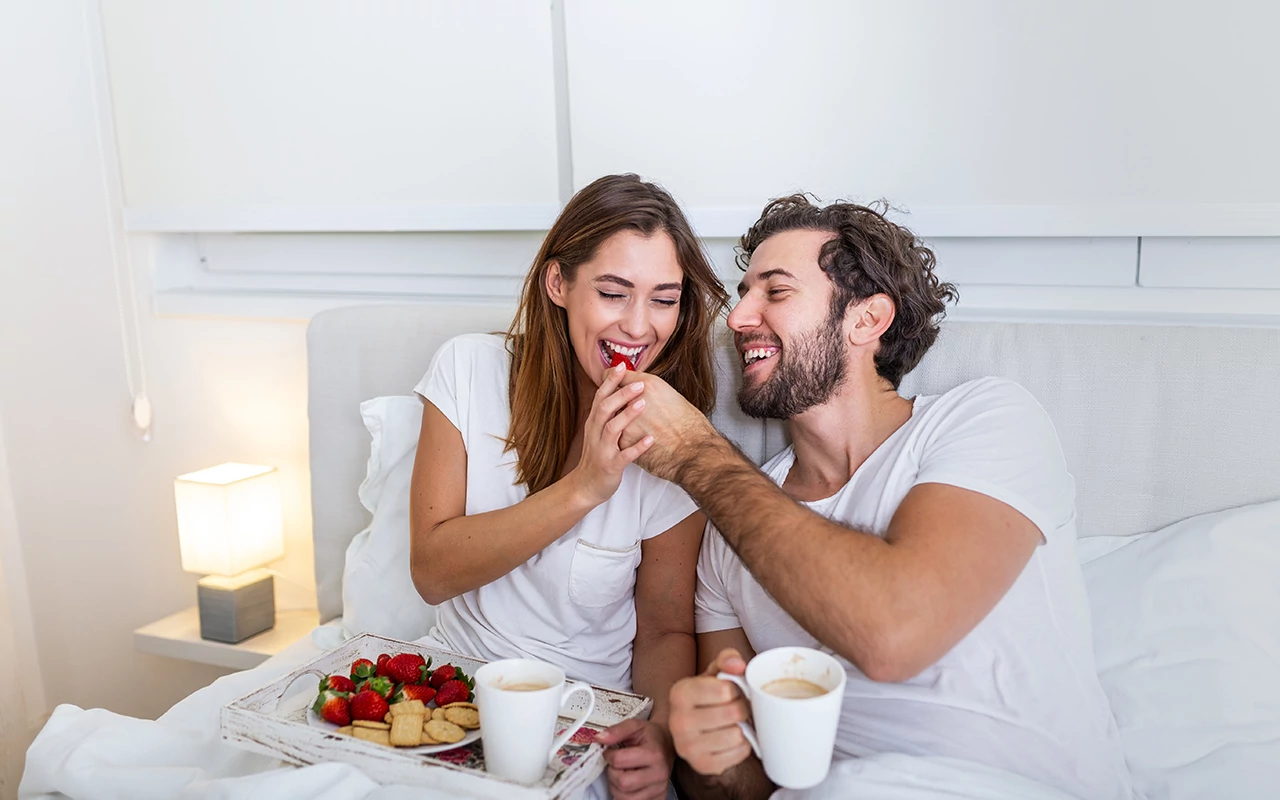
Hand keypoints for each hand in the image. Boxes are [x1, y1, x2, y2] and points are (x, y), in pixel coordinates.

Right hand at [568, 363, 654, 505]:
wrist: (586, 486)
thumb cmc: (597, 455)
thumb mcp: (598, 431)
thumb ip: (607, 413)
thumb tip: (620, 390)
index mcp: (594, 422)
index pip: (600, 397)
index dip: (610, 381)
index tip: (621, 366)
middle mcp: (595, 433)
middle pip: (605, 408)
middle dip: (621, 394)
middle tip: (640, 383)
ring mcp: (602, 449)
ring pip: (612, 429)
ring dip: (627, 416)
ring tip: (643, 404)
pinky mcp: (610, 466)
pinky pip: (624, 455)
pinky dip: (637, 447)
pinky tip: (650, 440)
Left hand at [597, 719, 675, 799]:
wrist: (667, 743)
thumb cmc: (649, 735)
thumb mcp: (634, 725)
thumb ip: (616, 731)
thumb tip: (599, 738)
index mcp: (654, 754)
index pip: (619, 761)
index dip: (609, 755)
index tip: (610, 752)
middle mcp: (659, 774)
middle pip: (623, 783)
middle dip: (613, 773)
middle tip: (615, 765)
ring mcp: (660, 789)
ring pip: (625, 798)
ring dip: (616, 787)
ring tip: (622, 774)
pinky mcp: (659, 798)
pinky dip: (625, 796)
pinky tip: (629, 784)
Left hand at [616, 372, 719, 482]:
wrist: (694, 452)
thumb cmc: (690, 425)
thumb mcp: (672, 396)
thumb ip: (649, 389)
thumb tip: (637, 386)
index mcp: (648, 385)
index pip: (616, 375)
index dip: (612, 379)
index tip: (610, 382)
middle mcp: (634, 400)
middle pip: (611, 396)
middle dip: (613, 401)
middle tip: (618, 406)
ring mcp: (627, 422)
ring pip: (612, 419)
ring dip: (618, 422)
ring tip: (632, 427)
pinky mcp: (624, 442)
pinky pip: (618, 438)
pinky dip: (625, 440)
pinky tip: (637, 442)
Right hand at [668, 649, 753, 776]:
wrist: (697, 731)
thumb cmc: (708, 698)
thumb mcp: (715, 673)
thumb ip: (727, 659)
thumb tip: (738, 664)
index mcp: (680, 693)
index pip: (725, 690)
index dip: (737, 689)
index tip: (732, 691)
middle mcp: (678, 721)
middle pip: (733, 713)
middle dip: (742, 708)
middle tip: (738, 708)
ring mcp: (688, 747)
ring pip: (737, 734)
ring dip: (743, 728)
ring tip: (735, 723)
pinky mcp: (702, 765)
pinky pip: (739, 753)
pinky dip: (743, 745)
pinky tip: (732, 738)